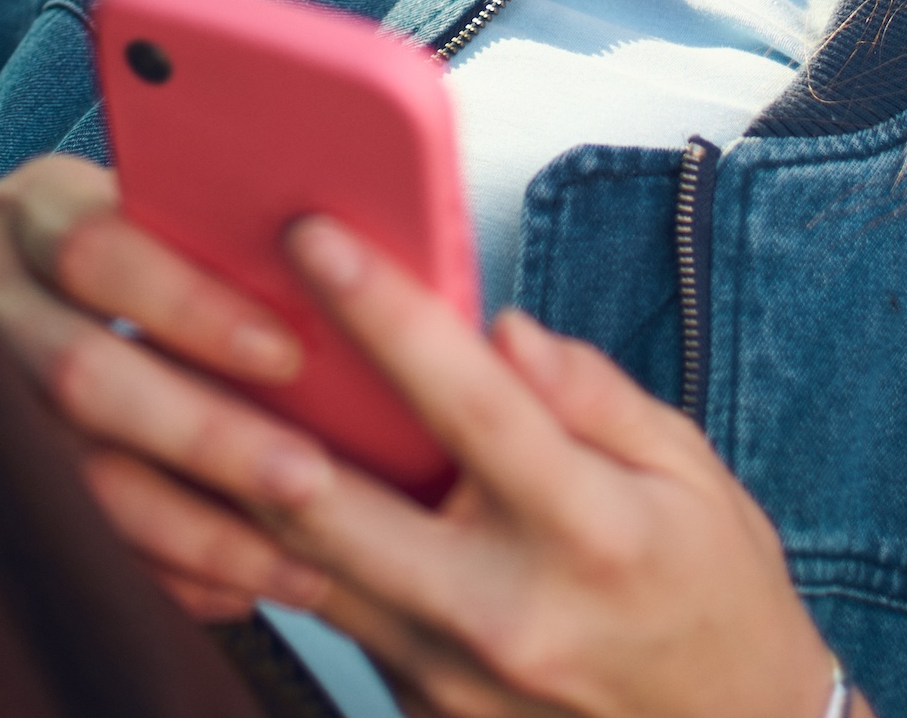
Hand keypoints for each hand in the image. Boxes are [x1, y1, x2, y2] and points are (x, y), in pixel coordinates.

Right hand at [0, 157, 336, 620]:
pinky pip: (66, 539)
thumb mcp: (134, 201)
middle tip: (310, 481)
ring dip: (191, 530)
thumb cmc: (103, 237)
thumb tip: (363, 267)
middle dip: (203, 435)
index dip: (191, 307)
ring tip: (297, 565)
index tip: (287, 355)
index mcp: (35, 210)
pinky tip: (240, 592)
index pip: (100, 250)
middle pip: (81, 375)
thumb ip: (212, 229)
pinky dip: (158, 572)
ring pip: (70, 476)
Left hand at [248, 216, 859, 717]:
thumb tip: (501, 329)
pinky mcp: (421, 712)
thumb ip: (594, 395)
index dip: (383, 314)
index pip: (470, 403)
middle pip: (335, 502)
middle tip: (194, 317)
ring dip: (241, 479)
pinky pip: (334, 614)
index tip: (316, 237)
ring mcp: (452, 679)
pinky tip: (260, 488)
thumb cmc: (718, 601)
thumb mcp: (694, 476)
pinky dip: (291, 548)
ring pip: (303, 564)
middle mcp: (505, 614)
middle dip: (249, 406)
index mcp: (588, 533)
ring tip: (189, 393)